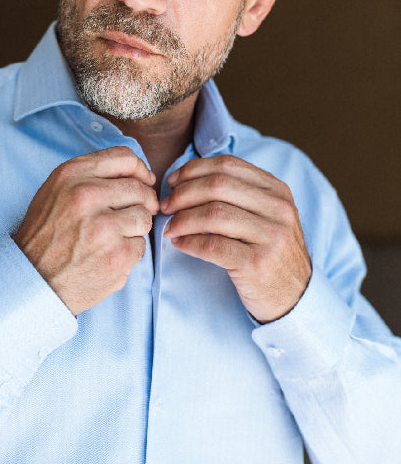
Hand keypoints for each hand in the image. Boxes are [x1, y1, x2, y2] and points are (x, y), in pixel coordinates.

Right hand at [13, 146, 158, 314]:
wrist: (30, 279)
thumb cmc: (46, 233)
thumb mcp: (56, 190)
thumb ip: (92, 175)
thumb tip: (140, 175)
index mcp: (72, 175)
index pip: (125, 158)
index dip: (139, 170)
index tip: (143, 181)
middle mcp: (87, 196)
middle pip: (140, 189)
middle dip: (143, 202)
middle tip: (131, 215)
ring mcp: (104, 227)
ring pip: (145, 218)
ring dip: (135, 228)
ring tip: (113, 237)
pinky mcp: (117, 256)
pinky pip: (141, 246)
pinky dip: (129, 252)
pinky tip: (107, 256)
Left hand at [161, 155, 311, 322]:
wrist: (296, 298)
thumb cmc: (271, 254)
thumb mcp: (267, 216)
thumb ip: (238, 195)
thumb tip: (186, 180)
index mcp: (277, 191)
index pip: (228, 165)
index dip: (194, 169)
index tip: (173, 181)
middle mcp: (278, 209)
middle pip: (218, 185)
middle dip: (183, 193)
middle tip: (166, 205)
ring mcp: (271, 236)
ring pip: (213, 214)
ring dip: (183, 219)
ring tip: (170, 227)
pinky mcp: (258, 264)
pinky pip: (213, 246)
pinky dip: (190, 242)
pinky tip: (180, 243)